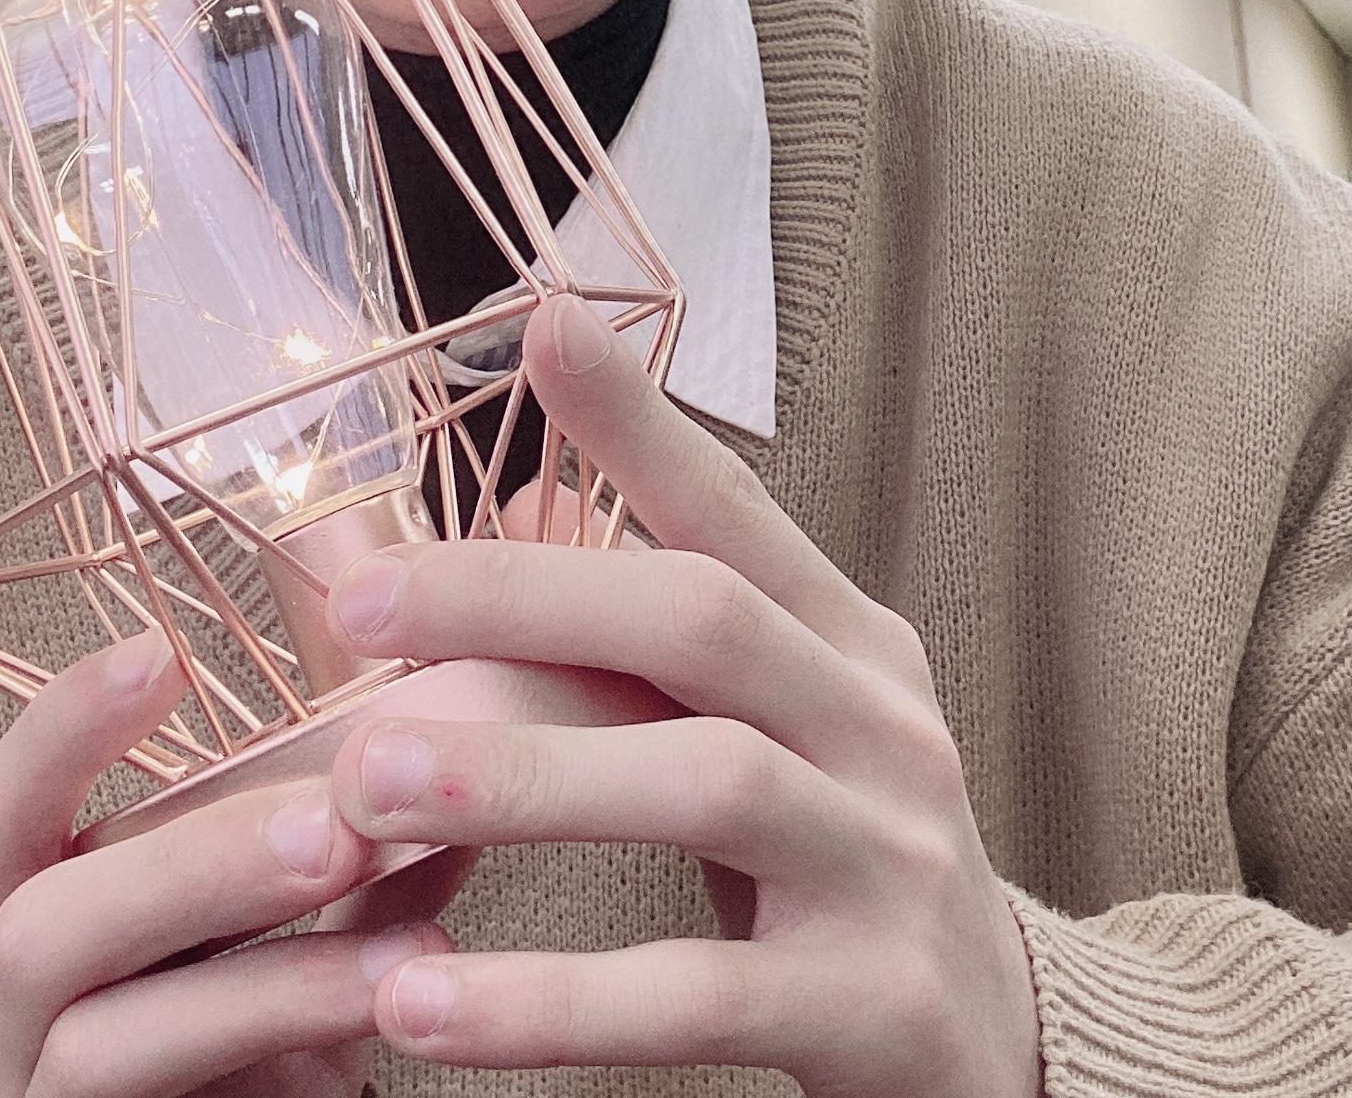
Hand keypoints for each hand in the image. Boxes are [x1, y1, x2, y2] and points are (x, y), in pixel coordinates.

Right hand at [0, 627, 460, 1096]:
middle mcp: (35, 1005)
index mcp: (65, 904)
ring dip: (267, 971)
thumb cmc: (305, 996)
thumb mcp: (329, 868)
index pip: (1, 815)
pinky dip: (295, 1037)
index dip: (60, 732)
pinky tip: (401, 995)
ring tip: (407, 929)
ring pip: (98, 1036)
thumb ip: (348, 751)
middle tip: (333, 821)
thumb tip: (401, 588)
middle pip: (35, 920)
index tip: (160, 652)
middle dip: (190, 860)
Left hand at [322, 294, 1043, 1097]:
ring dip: (523, 781)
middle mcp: (882, 726)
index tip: (540, 325)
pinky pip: (698, 995)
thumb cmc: (839, 863)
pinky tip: (418, 1001)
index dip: (638, 423)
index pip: (734, 511)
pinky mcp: (875, 1006)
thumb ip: (655, 633)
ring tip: (362, 790)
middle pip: (704, 620)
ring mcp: (890, 860)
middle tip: (355, 605)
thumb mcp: (772, 729)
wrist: (995, 1047)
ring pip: (707, 783)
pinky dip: (551, 999)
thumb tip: (513, 498)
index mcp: (850, 646)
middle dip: (524, 597)